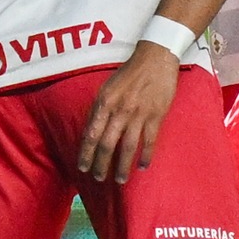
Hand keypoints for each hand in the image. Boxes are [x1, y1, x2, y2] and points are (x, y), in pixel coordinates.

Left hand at [78, 41, 180, 181]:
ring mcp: (138, 114)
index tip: (82, 168)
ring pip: (127, 147)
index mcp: (105, 102)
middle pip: (107, 145)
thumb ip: (100, 108)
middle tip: (99, 178)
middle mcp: (119, 110)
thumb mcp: (108, 87)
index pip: (91, 134)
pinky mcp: (156, 116)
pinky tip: (143, 166)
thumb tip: (92, 129)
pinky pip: (149, 141)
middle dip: (101, 165)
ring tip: (120, 180)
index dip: (86, 154)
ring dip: (123, 166)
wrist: (155, 58)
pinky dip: (146, 156)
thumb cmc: (130, 72)